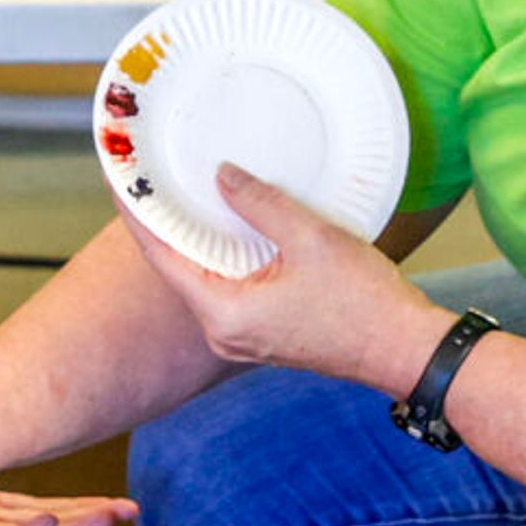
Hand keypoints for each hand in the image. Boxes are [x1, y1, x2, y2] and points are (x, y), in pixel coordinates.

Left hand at [124, 165, 448, 386]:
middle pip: (177, 268)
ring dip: (196, 237)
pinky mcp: (263, 333)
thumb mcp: (310, 238)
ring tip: (182, 193)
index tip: (121, 181)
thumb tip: (221, 176)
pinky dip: (223, 254)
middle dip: (164, 222)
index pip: (161, 257)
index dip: (138, 215)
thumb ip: (259, 203)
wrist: (404, 349)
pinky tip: (228, 224)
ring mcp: (243, 336)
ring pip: (204, 278)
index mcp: (223, 314)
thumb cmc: (362, 304)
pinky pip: (229, 287)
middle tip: (149, 177)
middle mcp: (224, 332)